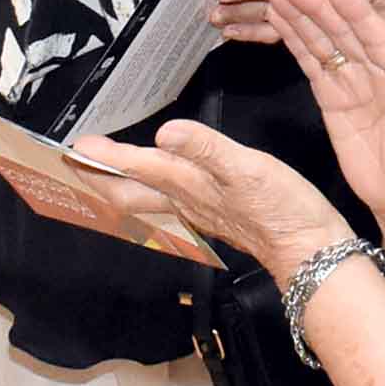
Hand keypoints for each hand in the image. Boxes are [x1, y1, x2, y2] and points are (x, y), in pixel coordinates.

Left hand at [70, 120, 353, 283]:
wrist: (315, 252)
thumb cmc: (283, 208)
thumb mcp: (247, 169)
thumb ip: (205, 149)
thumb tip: (164, 133)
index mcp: (186, 185)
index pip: (135, 167)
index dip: (104, 156)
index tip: (73, 147)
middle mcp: (185, 202)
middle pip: (128, 193)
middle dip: (97, 180)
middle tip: (69, 166)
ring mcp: (199, 213)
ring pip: (146, 201)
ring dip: (119, 188)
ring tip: (99, 176)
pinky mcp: (217, 216)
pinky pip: (168, 206)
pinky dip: (149, 195)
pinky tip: (154, 191)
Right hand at [266, 0, 384, 231]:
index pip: (379, 37)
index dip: (357, 11)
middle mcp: (378, 71)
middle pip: (343, 31)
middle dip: (316, 4)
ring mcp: (353, 81)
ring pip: (322, 41)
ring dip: (298, 14)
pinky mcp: (331, 96)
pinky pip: (309, 62)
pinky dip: (293, 39)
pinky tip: (278, 17)